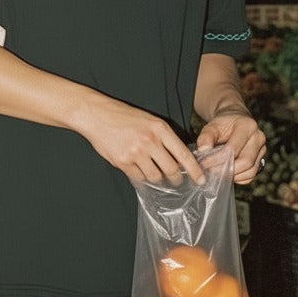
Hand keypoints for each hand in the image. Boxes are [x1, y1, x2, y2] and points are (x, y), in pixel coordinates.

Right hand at [78, 95, 203, 185]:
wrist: (96, 114)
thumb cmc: (124, 116)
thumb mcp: (149, 120)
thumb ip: (164, 137)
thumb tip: (178, 157)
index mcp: (159, 128)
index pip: (183, 154)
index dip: (194, 170)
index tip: (201, 180)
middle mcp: (150, 141)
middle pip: (171, 169)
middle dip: (176, 179)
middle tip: (176, 181)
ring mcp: (136, 152)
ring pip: (155, 177)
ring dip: (157, 179)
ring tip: (155, 174)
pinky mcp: (123, 162)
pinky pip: (138, 178)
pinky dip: (141, 178)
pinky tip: (139, 172)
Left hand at [196, 109, 265, 184]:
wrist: (235, 120)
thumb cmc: (223, 124)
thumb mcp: (212, 126)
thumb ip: (205, 137)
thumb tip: (203, 151)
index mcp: (248, 126)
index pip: (234, 148)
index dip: (218, 159)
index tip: (204, 164)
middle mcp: (258, 137)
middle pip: (245, 162)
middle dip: (227, 170)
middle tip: (210, 173)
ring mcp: (262, 149)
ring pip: (250, 171)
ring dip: (232, 176)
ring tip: (216, 174)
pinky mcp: (261, 159)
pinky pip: (251, 176)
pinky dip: (238, 178)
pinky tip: (226, 174)